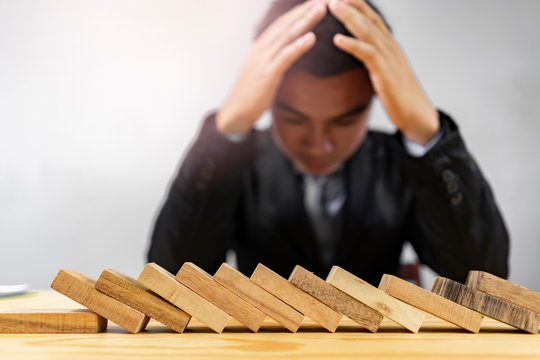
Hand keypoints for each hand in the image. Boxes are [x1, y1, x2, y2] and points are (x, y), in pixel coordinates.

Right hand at [216, 0, 326, 134]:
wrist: (236, 111)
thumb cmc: (251, 94)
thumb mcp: (264, 70)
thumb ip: (275, 58)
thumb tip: (288, 51)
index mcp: (261, 46)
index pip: (283, 24)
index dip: (299, 12)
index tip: (315, 2)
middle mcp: (262, 48)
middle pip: (286, 24)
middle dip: (305, 10)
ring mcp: (263, 60)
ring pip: (287, 36)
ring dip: (305, 21)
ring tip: (320, 9)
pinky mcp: (267, 74)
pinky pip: (285, 56)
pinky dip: (298, 46)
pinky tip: (312, 38)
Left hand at [329, 0, 438, 144]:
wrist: (418, 116)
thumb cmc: (401, 97)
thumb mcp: (387, 72)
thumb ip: (376, 59)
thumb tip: (363, 52)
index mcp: (390, 46)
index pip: (372, 18)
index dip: (357, 4)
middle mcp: (391, 47)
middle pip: (369, 18)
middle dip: (351, 3)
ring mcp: (390, 59)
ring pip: (368, 31)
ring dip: (349, 17)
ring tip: (332, 5)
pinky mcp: (385, 73)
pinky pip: (368, 54)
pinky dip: (352, 45)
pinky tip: (337, 39)